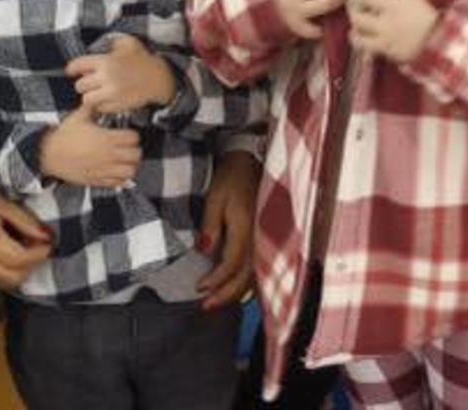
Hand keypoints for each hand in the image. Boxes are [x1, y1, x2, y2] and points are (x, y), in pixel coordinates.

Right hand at [0, 165, 51, 290]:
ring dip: (18, 269)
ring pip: (2, 281)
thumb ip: (22, 220)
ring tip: (24, 245)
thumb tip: (45, 235)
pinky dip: (4, 269)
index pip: (22, 261)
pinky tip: (7, 249)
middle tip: (39, 245)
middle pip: (14, 279)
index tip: (50, 241)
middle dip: (32, 265)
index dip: (40, 253)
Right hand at [39, 104, 143, 187]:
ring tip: (127, 161)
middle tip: (130, 148)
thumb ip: (93, 107)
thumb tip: (100, 99)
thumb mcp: (79, 116)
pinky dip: (121, 178)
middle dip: (135, 150)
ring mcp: (103, 169)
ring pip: (130, 171)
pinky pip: (117, 183)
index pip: (133, 138)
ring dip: (131, 166)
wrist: (48, 155)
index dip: (133, 135)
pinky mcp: (97, 180)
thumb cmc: (63, 137)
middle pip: (136, 155)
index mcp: (106, 138)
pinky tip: (117, 172)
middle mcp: (107, 155)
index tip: (129, 134)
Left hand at [68, 36, 177, 115]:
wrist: (160, 79)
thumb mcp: (129, 43)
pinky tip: (107, 100)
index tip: (71, 71)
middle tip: (91, 83)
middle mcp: (106, 78)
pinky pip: (99, 109)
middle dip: (84, 84)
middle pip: (80, 85)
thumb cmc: (144, 59)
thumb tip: (100, 46)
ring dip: (90, 96)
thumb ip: (112, 43)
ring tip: (96, 93)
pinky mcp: (117, 106)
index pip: (78, 65)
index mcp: (105, 61)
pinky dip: (100, 106)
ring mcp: (111, 94)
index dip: (72, 69)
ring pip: (87, 99)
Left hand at [195, 150, 258, 310]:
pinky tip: (238, 288)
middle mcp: (260, 238)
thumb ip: (211, 226)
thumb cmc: (233, 177)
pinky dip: (248, 281)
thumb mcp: (216, 197)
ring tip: (219, 301)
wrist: (253, 161)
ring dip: (237, 292)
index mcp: (246, 228)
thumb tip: (204, 251)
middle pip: (246, 277)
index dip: (215, 281)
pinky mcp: (268, 237)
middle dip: (226, 294)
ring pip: (255, 275)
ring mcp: (266, 239)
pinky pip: (260, 267)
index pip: (231, 265)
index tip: (199, 288)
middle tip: (206, 306)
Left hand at [348, 0, 438, 63]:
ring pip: (358, 17)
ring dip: (355, 16)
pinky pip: (360, 40)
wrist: (441, 50)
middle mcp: (392, 8)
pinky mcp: (382, 45)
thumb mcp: (422, 3)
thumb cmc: (436, 25)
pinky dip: (355, 37)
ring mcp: (385, 28)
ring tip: (358, 17)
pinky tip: (357, 36)